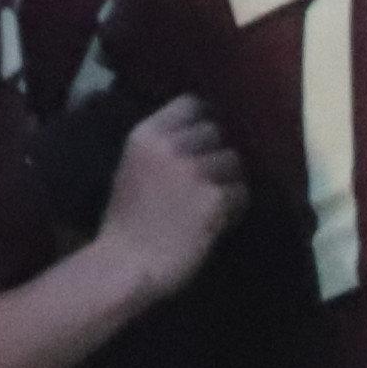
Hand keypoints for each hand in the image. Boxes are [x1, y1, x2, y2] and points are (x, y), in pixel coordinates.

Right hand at [98, 94, 248, 287]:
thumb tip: (197, 136)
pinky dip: (235, 207)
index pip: (190, 104)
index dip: (203, 119)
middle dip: (214, 154)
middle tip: (208, 178)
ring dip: (228, 180)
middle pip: (216, 132)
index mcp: (146, 135)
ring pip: (234, 161)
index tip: (204, 138)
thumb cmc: (125, 222)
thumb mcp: (132, 167)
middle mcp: (172, 147)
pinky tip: (218, 219)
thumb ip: (161, 148)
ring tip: (213, 201)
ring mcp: (195, 171)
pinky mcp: (215, 198)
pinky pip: (242, 192)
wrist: (126, 263)